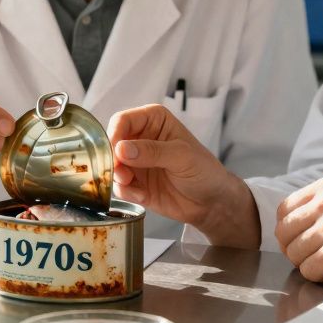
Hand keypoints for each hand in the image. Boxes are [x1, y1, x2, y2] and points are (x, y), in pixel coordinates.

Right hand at [109, 104, 260, 248]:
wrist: (211, 202)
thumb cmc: (204, 170)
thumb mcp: (182, 156)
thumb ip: (153, 151)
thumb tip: (122, 149)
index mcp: (153, 121)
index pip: (123, 120)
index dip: (115, 134)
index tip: (116, 151)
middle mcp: (140, 139)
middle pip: (111, 143)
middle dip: (113, 159)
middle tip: (122, 172)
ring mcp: (136, 162)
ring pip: (112, 165)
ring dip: (118, 177)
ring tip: (132, 184)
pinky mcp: (135, 183)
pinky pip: (119, 186)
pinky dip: (126, 192)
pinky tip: (142, 195)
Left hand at [274, 175, 322, 283]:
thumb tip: (294, 227)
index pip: (284, 210)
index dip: (291, 231)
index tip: (306, 242)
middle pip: (283, 233)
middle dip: (297, 250)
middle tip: (319, 258)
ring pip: (294, 255)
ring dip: (312, 264)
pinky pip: (308, 271)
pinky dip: (322, 278)